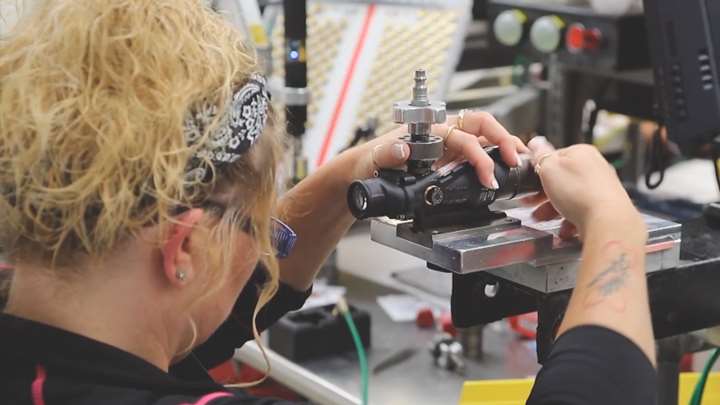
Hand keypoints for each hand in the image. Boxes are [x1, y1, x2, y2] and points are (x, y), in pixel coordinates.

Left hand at [353, 111, 527, 188]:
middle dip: (504, 140)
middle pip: (483, 126)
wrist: (366, 170)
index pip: (464, 137)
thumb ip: (387, 153)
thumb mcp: (374, 158)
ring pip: (484, 138)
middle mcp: (443, 133)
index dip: (479, 155)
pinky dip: (495, 158)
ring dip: (504, 146)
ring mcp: (449, 144)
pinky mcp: (451, 157)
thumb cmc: (371, 159)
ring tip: (520, 162)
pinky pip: (478, 152)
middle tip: (516, 160)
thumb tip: (402, 148)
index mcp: (430, 130)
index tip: (487, 175)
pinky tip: (505, 167)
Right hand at [526, 137, 644, 241]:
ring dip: (554, 209)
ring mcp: (601, 187)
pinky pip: (581, 211)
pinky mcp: (604, 206)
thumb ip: (540, 155)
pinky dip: (570, 219)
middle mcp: (594, 167)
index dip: (538, 172)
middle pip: (561, 180)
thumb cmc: (581, 192)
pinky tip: (564, 226)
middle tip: (532, 203)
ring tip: (544, 218)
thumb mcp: (549, 167)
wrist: (606, 220)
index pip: (553, 158)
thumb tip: (535, 142)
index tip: (529, 184)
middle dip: (543, 195)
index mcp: (581, 152)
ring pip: (570, 197)